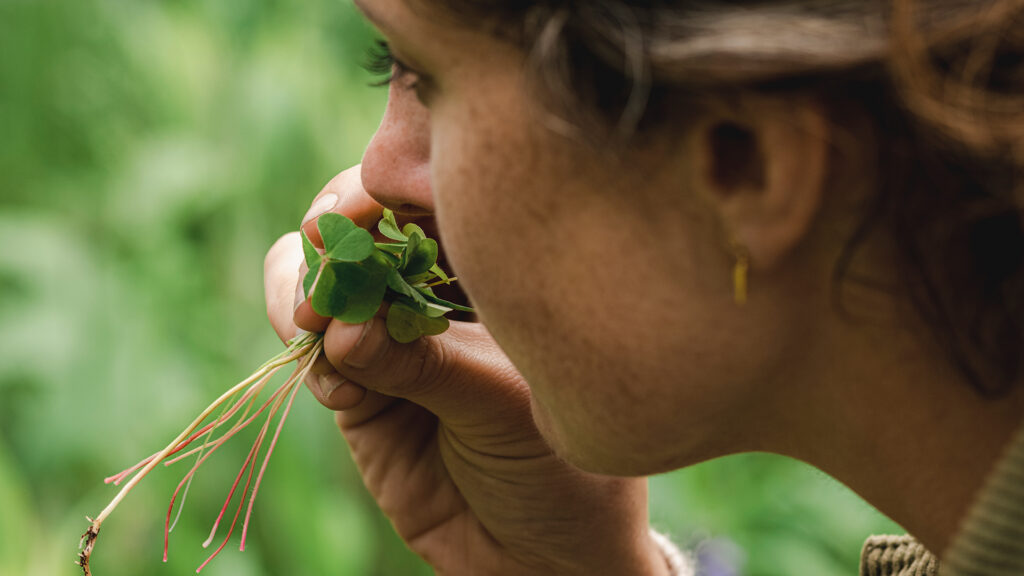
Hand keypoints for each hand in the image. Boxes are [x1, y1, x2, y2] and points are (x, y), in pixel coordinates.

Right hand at [264, 166, 668, 575]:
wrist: (542, 552)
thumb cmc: (561, 463)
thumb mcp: (504, 400)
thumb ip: (424, 364)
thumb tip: (343, 329)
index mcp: (487, 266)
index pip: (424, 199)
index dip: (378, 192)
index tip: (352, 209)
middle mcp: (433, 292)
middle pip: (359, 231)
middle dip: (331, 240)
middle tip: (321, 263)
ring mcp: (388, 340)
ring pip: (319, 287)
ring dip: (303, 295)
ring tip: (311, 322)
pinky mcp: (357, 392)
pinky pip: (313, 355)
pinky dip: (310, 357)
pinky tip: (339, 386)